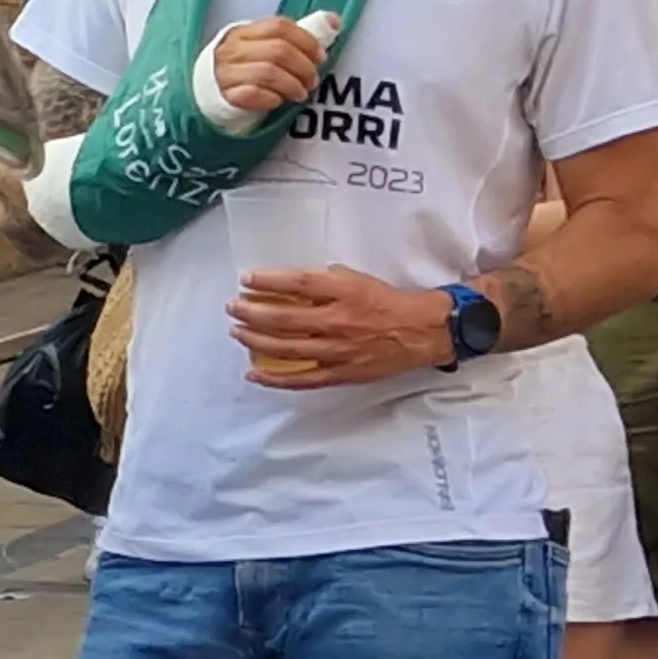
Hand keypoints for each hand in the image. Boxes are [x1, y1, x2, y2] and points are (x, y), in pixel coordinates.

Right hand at [210, 17, 328, 117]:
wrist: (207, 93)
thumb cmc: (244, 66)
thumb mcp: (265, 45)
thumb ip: (299, 34)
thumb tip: (334, 20)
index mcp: (242, 32)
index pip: (279, 26)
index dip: (307, 41)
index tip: (320, 57)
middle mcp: (232, 50)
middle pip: (278, 50)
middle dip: (303, 67)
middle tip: (312, 80)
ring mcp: (225, 73)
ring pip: (268, 73)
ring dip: (292, 85)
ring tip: (300, 93)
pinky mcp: (225, 96)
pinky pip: (253, 94)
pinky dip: (272, 98)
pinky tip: (278, 101)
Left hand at [232, 267, 453, 388]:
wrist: (424, 331)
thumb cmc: (388, 302)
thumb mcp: (357, 279)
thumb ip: (324, 281)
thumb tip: (289, 283)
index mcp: (344, 293)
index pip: (296, 285)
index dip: (267, 282)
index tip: (245, 279)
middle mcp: (338, 322)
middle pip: (283, 319)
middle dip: (251, 313)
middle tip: (233, 307)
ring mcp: (338, 351)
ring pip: (286, 348)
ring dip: (255, 340)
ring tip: (237, 332)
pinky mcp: (342, 373)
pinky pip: (303, 379)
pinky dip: (275, 378)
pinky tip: (254, 372)